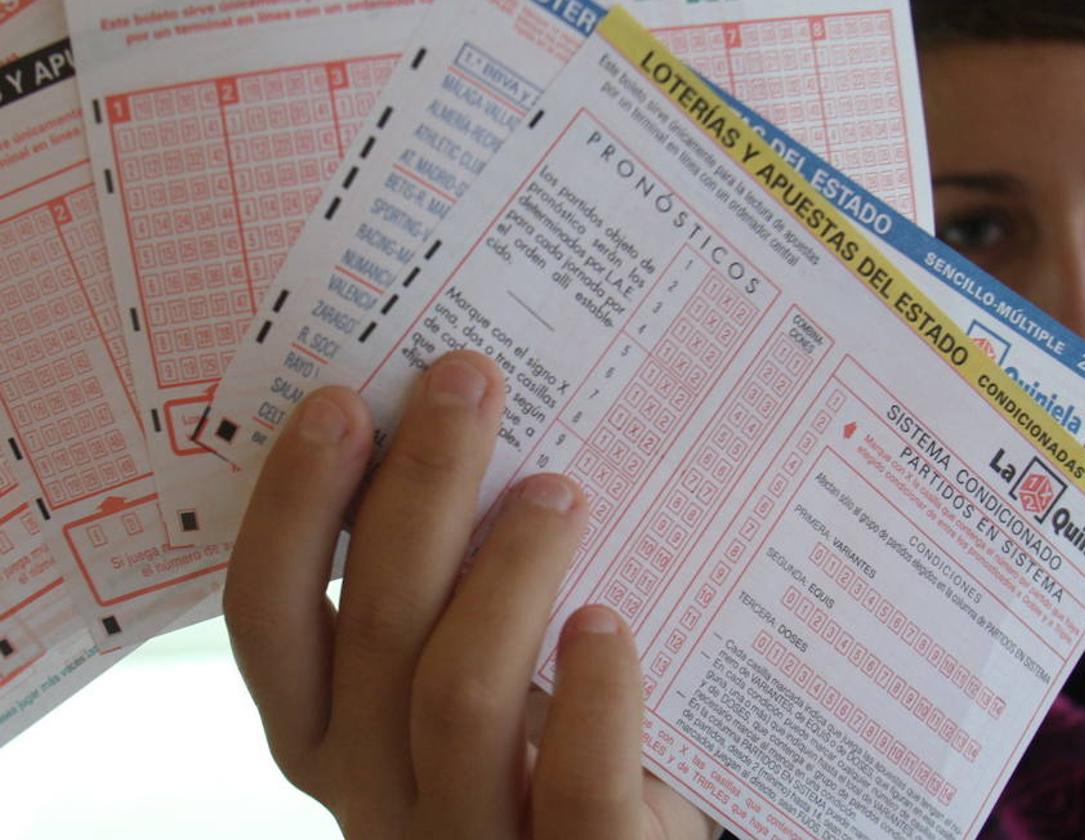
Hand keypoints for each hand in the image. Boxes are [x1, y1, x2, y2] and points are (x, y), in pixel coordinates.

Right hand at [224, 350, 714, 838]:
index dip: (292, 503)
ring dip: (509, 571)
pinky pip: (577, 785)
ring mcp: (466, 837)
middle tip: (469, 383)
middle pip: (374, 627)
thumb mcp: (459, 659)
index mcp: (325, 726)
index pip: (266, 613)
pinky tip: (606, 623)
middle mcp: (373, 788)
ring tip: (558, 490)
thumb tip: (469, 424)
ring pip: (459, 696)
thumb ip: (445, 581)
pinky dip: (593, 693)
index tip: (342, 402)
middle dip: (420, 487)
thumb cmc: (527, 737)